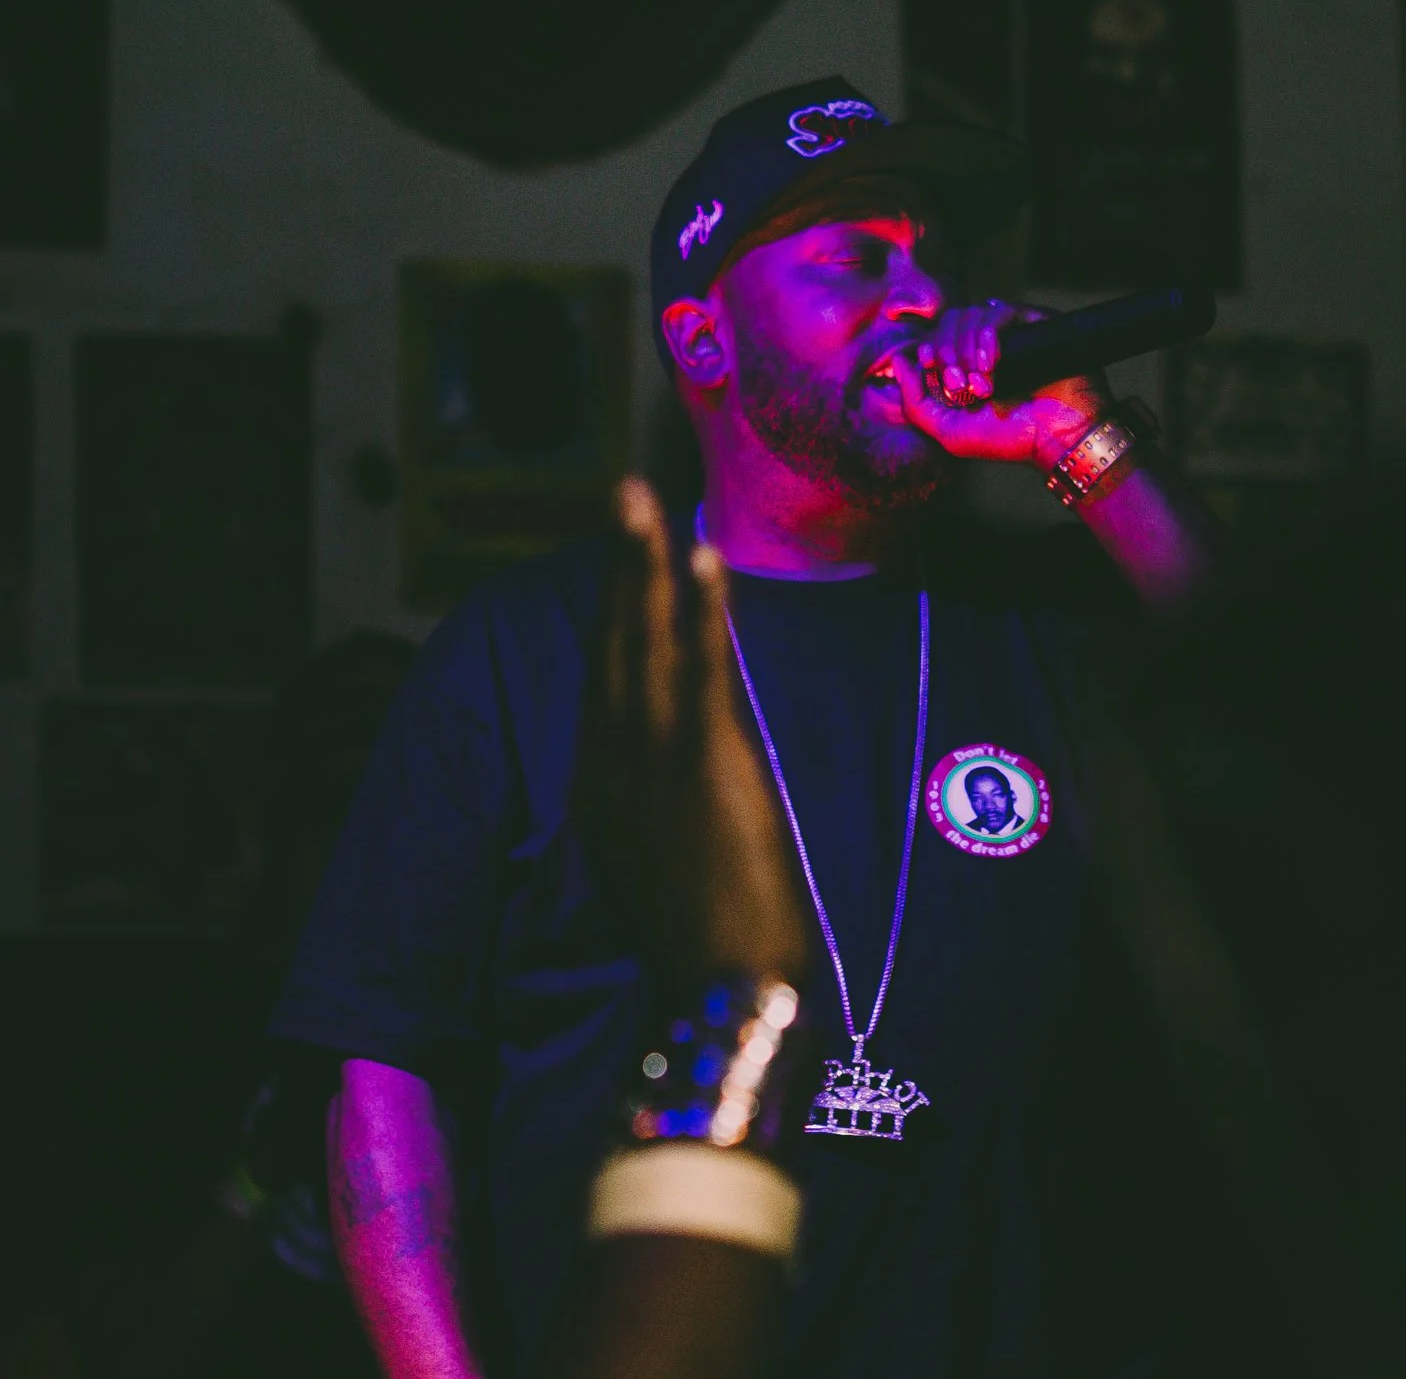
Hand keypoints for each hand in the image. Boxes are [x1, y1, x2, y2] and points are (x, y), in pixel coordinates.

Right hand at [583, 477, 807, 986]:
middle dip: (618, 564)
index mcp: (602, 790)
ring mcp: (654, 758)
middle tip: (624, 493)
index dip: (614, 614)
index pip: (604, 681)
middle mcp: (613, 763)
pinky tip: (701, 557)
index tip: (627, 557)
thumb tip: (682, 790)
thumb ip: (664, 815)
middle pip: (611, 643)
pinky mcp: (704, 762)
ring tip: (645, 498)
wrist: (722, 994)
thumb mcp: (669, 869)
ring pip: (643, 640)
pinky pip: (700, 666)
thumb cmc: (709, 947)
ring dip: (646, 562)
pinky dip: (700, 607)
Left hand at [894, 299, 1107, 468]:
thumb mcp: (949, 431)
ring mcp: (1010, 332)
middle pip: (948, 322)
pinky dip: (987, 337)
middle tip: (960, 384)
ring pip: (969, 314)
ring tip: (982, 382)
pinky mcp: (1032, 322)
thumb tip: (898, 361)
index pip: (935, 338)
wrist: (1058, 439)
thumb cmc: (1009, 439)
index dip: (930, 349)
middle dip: (947, 352)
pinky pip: (998, 311)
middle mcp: (986, 345)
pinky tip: (992, 364)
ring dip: (967, 349)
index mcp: (965, 365)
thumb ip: (915, 403)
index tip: (937, 372)